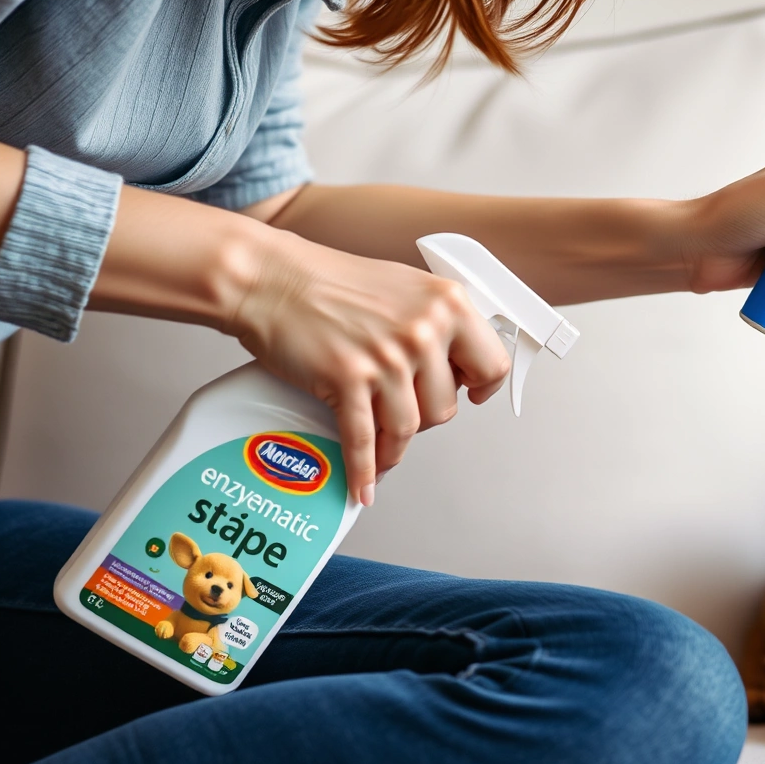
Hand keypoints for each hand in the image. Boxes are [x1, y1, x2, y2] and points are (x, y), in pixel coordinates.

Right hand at [225, 232, 510, 504]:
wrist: (272, 278)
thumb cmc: (331, 282)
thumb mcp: (406, 288)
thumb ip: (436, 323)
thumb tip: (457, 365)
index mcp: (447, 303)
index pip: (492, 364)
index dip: (481, 387)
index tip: (471, 393)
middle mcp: (423, 330)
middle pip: (446, 407)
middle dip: (424, 415)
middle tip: (402, 407)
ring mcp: (387, 357)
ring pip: (409, 428)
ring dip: (394, 447)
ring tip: (383, 449)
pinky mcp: (348, 379)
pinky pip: (364, 441)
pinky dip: (364, 471)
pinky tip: (363, 485)